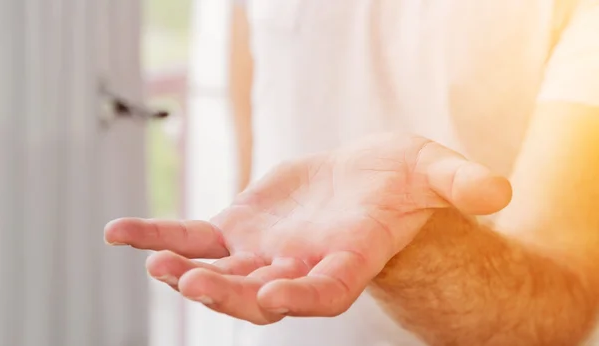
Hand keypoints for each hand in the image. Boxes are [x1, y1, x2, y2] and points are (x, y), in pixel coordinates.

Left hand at [104, 134, 510, 324]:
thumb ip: (460, 183)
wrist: (364, 181)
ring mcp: (264, 253)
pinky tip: (120, 233)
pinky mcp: (238, 231)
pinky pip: (192, 237)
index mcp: (350, 258)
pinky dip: (158, 236)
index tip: (275, 296)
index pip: (326, 292)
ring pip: (218, 272)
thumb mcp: (435, 171)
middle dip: (226, 293)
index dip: (303, 296)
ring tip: (152, 259)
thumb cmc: (404, 180)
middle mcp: (302, 266)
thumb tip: (500, 191)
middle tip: (189, 283)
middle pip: (261, 295)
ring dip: (182, 269)